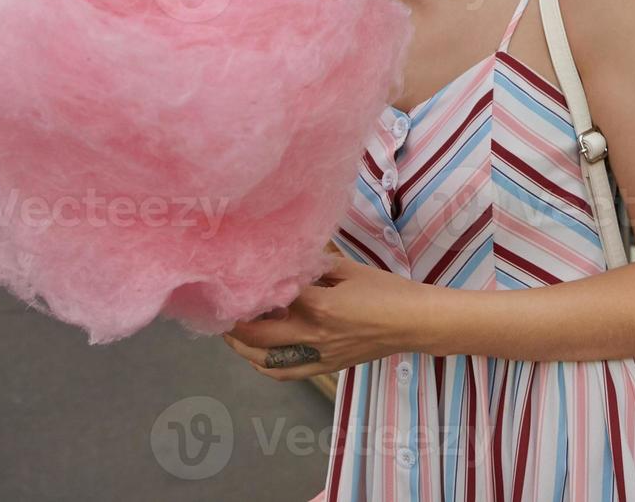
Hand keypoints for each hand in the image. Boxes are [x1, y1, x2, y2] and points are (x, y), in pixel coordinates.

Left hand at [222, 246, 426, 381]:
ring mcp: (317, 355)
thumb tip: (291, 262)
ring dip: (242, 346)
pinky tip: (257, 354)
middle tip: (222, 307)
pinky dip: (264, 364)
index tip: (232, 278)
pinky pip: (284, 372)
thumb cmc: (386, 291)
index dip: (250, 287)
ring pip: (264, 358)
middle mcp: (311, 334)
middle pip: (257, 332)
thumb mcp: (350, 269)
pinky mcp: (324, 367)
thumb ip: (317, 267)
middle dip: (233, 321)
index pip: (272, 296)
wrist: (413, 323)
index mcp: (318, 305)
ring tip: (232, 331)